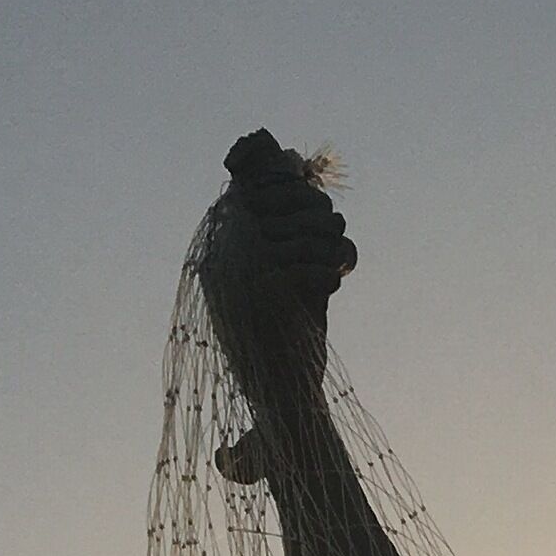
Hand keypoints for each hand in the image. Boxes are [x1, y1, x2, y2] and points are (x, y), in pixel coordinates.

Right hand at [204, 134, 356, 447]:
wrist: (285, 399)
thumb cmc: (289, 336)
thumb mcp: (284, 270)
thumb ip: (283, 221)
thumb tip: (289, 157)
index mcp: (223, 243)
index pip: (264, 181)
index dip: (298, 191)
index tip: (316, 220)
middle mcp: (227, 252)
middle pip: (292, 198)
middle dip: (321, 215)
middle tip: (331, 240)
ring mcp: (243, 270)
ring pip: (309, 226)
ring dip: (329, 245)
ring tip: (329, 270)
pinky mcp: (268, 292)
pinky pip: (316, 259)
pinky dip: (332, 271)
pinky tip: (329, 288)